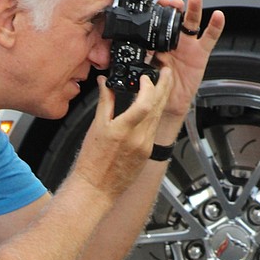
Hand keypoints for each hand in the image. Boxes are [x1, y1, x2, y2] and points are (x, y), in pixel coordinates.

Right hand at [75, 67, 174, 197]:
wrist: (96, 188)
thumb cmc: (92, 162)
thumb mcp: (96, 127)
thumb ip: (105, 101)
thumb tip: (106, 83)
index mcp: (123, 130)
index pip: (145, 103)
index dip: (149, 86)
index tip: (145, 77)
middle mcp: (138, 139)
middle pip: (158, 107)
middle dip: (164, 86)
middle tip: (167, 71)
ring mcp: (145, 146)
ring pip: (158, 117)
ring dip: (162, 99)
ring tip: (163, 84)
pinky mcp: (147, 153)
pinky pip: (155, 129)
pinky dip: (155, 114)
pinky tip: (154, 107)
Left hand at [152, 0, 225, 126]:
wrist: (169, 104)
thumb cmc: (157, 87)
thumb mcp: (147, 71)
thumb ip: (144, 58)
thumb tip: (138, 49)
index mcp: (159, 43)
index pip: (160, 23)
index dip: (159, 12)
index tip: (157, 5)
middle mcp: (174, 41)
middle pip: (177, 19)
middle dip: (176, 7)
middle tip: (174, 2)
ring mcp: (189, 46)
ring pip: (193, 23)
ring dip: (194, 9)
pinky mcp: (201, 53)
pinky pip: (210, 38)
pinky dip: (215, 26)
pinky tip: (218, 16)